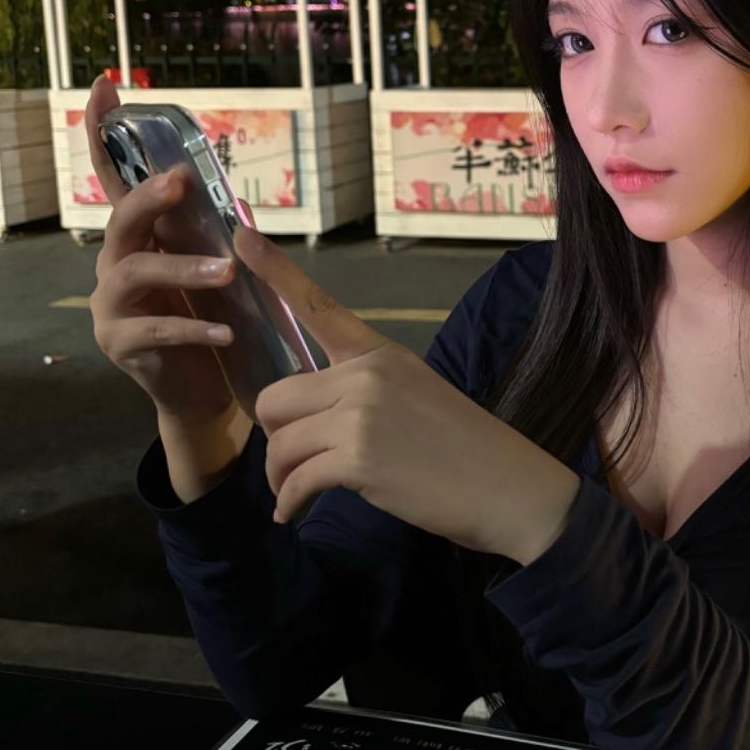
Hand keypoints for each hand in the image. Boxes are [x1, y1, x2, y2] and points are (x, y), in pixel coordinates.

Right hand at [85, 73, 237, 420]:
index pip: (115, 178)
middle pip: (120, 220)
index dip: (104, 132)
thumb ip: (210, 233)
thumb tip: (235, 198)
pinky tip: (225, 331)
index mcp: (138, 238)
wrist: (204, 389)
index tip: (106, 84)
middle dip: (149, 197)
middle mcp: (114, 265)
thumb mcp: (212, 267)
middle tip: (182, 182)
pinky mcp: (121, 345)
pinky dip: (194, 326)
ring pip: (136, 273)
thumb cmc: (210, 315)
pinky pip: (156, 330)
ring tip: (228, 273)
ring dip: (184, 268)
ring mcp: (111, 306)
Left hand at [232, 224, 580, 561]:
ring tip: (295, 494)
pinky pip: (295, 481)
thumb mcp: (416, 394)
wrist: (508, 487)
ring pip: (280, 442)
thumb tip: (312, 418)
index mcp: (380, 354)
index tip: (241, 234)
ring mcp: (362, 414)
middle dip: (275, 435)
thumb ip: (363, 391)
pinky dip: (289, 503)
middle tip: (292, 464)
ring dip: (279, 477)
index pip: (318, 307)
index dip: (276, 270)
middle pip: (275, 397)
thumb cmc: (465, 448)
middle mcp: (367, 374)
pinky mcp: (359, 458)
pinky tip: (294, 515)